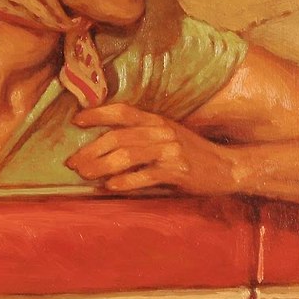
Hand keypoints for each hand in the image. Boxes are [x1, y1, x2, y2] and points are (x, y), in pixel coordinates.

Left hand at [67, 103, 237, 194]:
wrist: (227, 167)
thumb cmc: (190, 154)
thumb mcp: (166, 138)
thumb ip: (139, 138)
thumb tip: (101, 149)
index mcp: (156, 120)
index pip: (122, 111)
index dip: (98, 113)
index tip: (76, 121)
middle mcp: (161, 131)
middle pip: (118, 137)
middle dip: (90, 150)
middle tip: (72, 163)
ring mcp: (170, 150)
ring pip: (127, 155)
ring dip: (101, 165)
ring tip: (84, 174)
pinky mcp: (177, 170)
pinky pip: (145, 175)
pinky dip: (125, 181)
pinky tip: (110, 187)